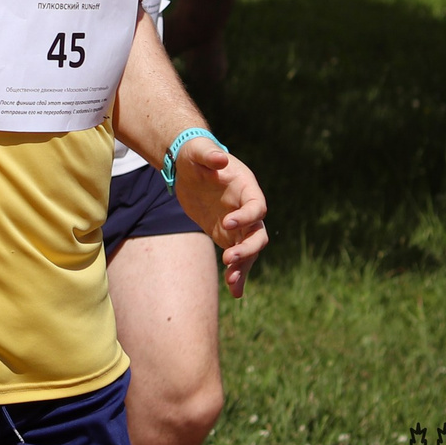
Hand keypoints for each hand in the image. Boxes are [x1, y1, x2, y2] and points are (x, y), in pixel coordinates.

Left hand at [167, 135, 268, 297]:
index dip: (246, 217)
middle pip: (258, 234)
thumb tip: (220, 159)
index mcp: (247, 188)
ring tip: (232, 282)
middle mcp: (247, 209)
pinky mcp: (227, 235)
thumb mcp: (197, 152)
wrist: (187, 167)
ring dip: (243, 266)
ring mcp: (239, 225)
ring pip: (249, 250)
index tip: (226, 223)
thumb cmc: (195, 154)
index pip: (256, 207)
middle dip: (246, 249)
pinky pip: (237, 257)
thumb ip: (209, 155)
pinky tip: (235, 292)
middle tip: (227, 259)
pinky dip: (238, 273)